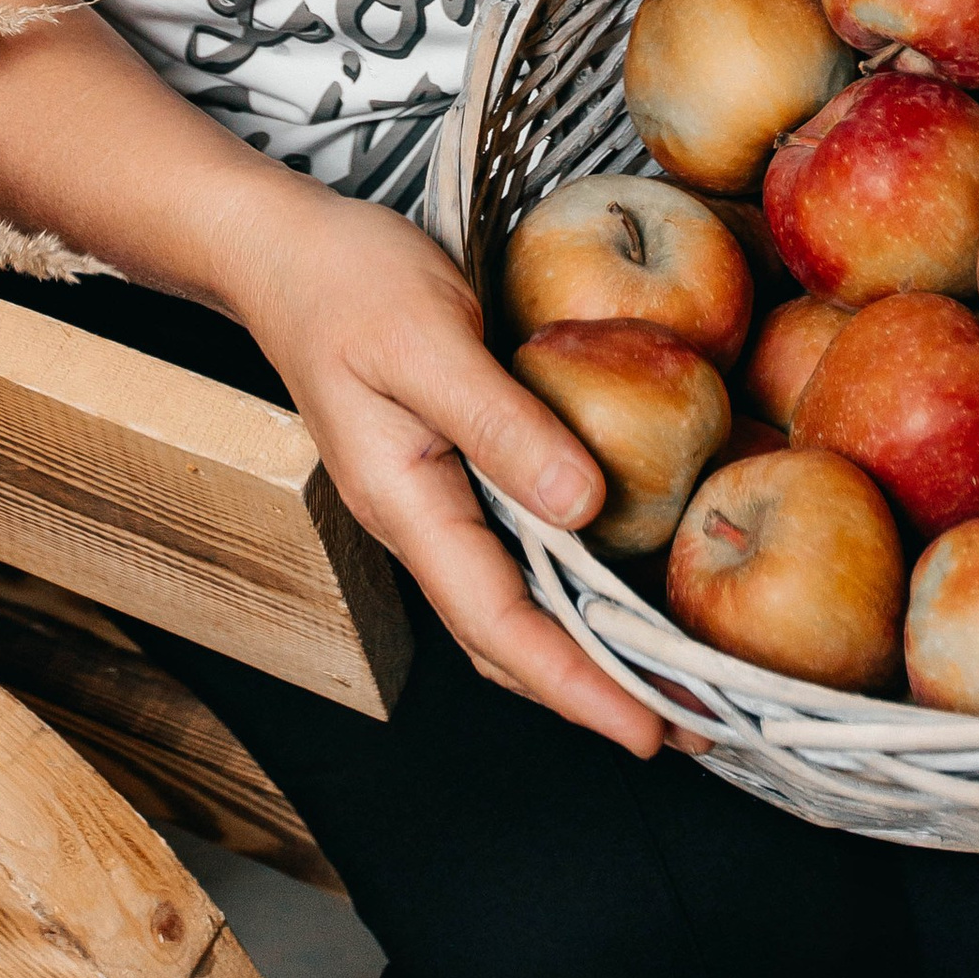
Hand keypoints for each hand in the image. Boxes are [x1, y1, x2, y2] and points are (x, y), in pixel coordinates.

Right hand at [228, 181, 670, 756]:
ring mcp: (433, 500)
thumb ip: (499, 422)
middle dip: (596, 690)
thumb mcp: (427, 338)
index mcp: (406, 504)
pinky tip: (618, 582)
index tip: (649, 729)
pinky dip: (571, 585)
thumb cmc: (347, 282)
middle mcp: (420, 521)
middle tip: (695, 724)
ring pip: (513, 604)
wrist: (283, 249)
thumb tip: (583, 504)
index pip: (498, 624)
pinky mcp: (451, 468)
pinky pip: (516, 552)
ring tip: (671, 675)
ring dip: (588, 647)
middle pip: (509, 639)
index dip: (575, 684)